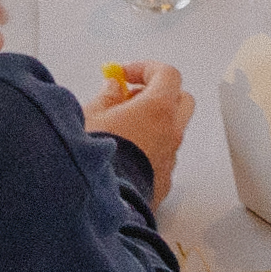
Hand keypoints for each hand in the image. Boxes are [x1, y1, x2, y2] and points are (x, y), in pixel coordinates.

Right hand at [82, 57, 191, 198]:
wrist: (95, 203)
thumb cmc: (92, 157)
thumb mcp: (89, 115)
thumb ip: (107, 96)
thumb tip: (114, 88)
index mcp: (157, 109)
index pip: (167, 75)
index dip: (146, 69)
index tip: (124, 74)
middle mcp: (171, 133)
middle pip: (181, 99)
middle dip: (158, 93)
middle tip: (130, 97)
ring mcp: (170, 159)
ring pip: (172, 131)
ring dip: (154, 123)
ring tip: (121, 128)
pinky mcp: (163, 182)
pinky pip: (163, 157)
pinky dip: (149, 148)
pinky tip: (123, 154)